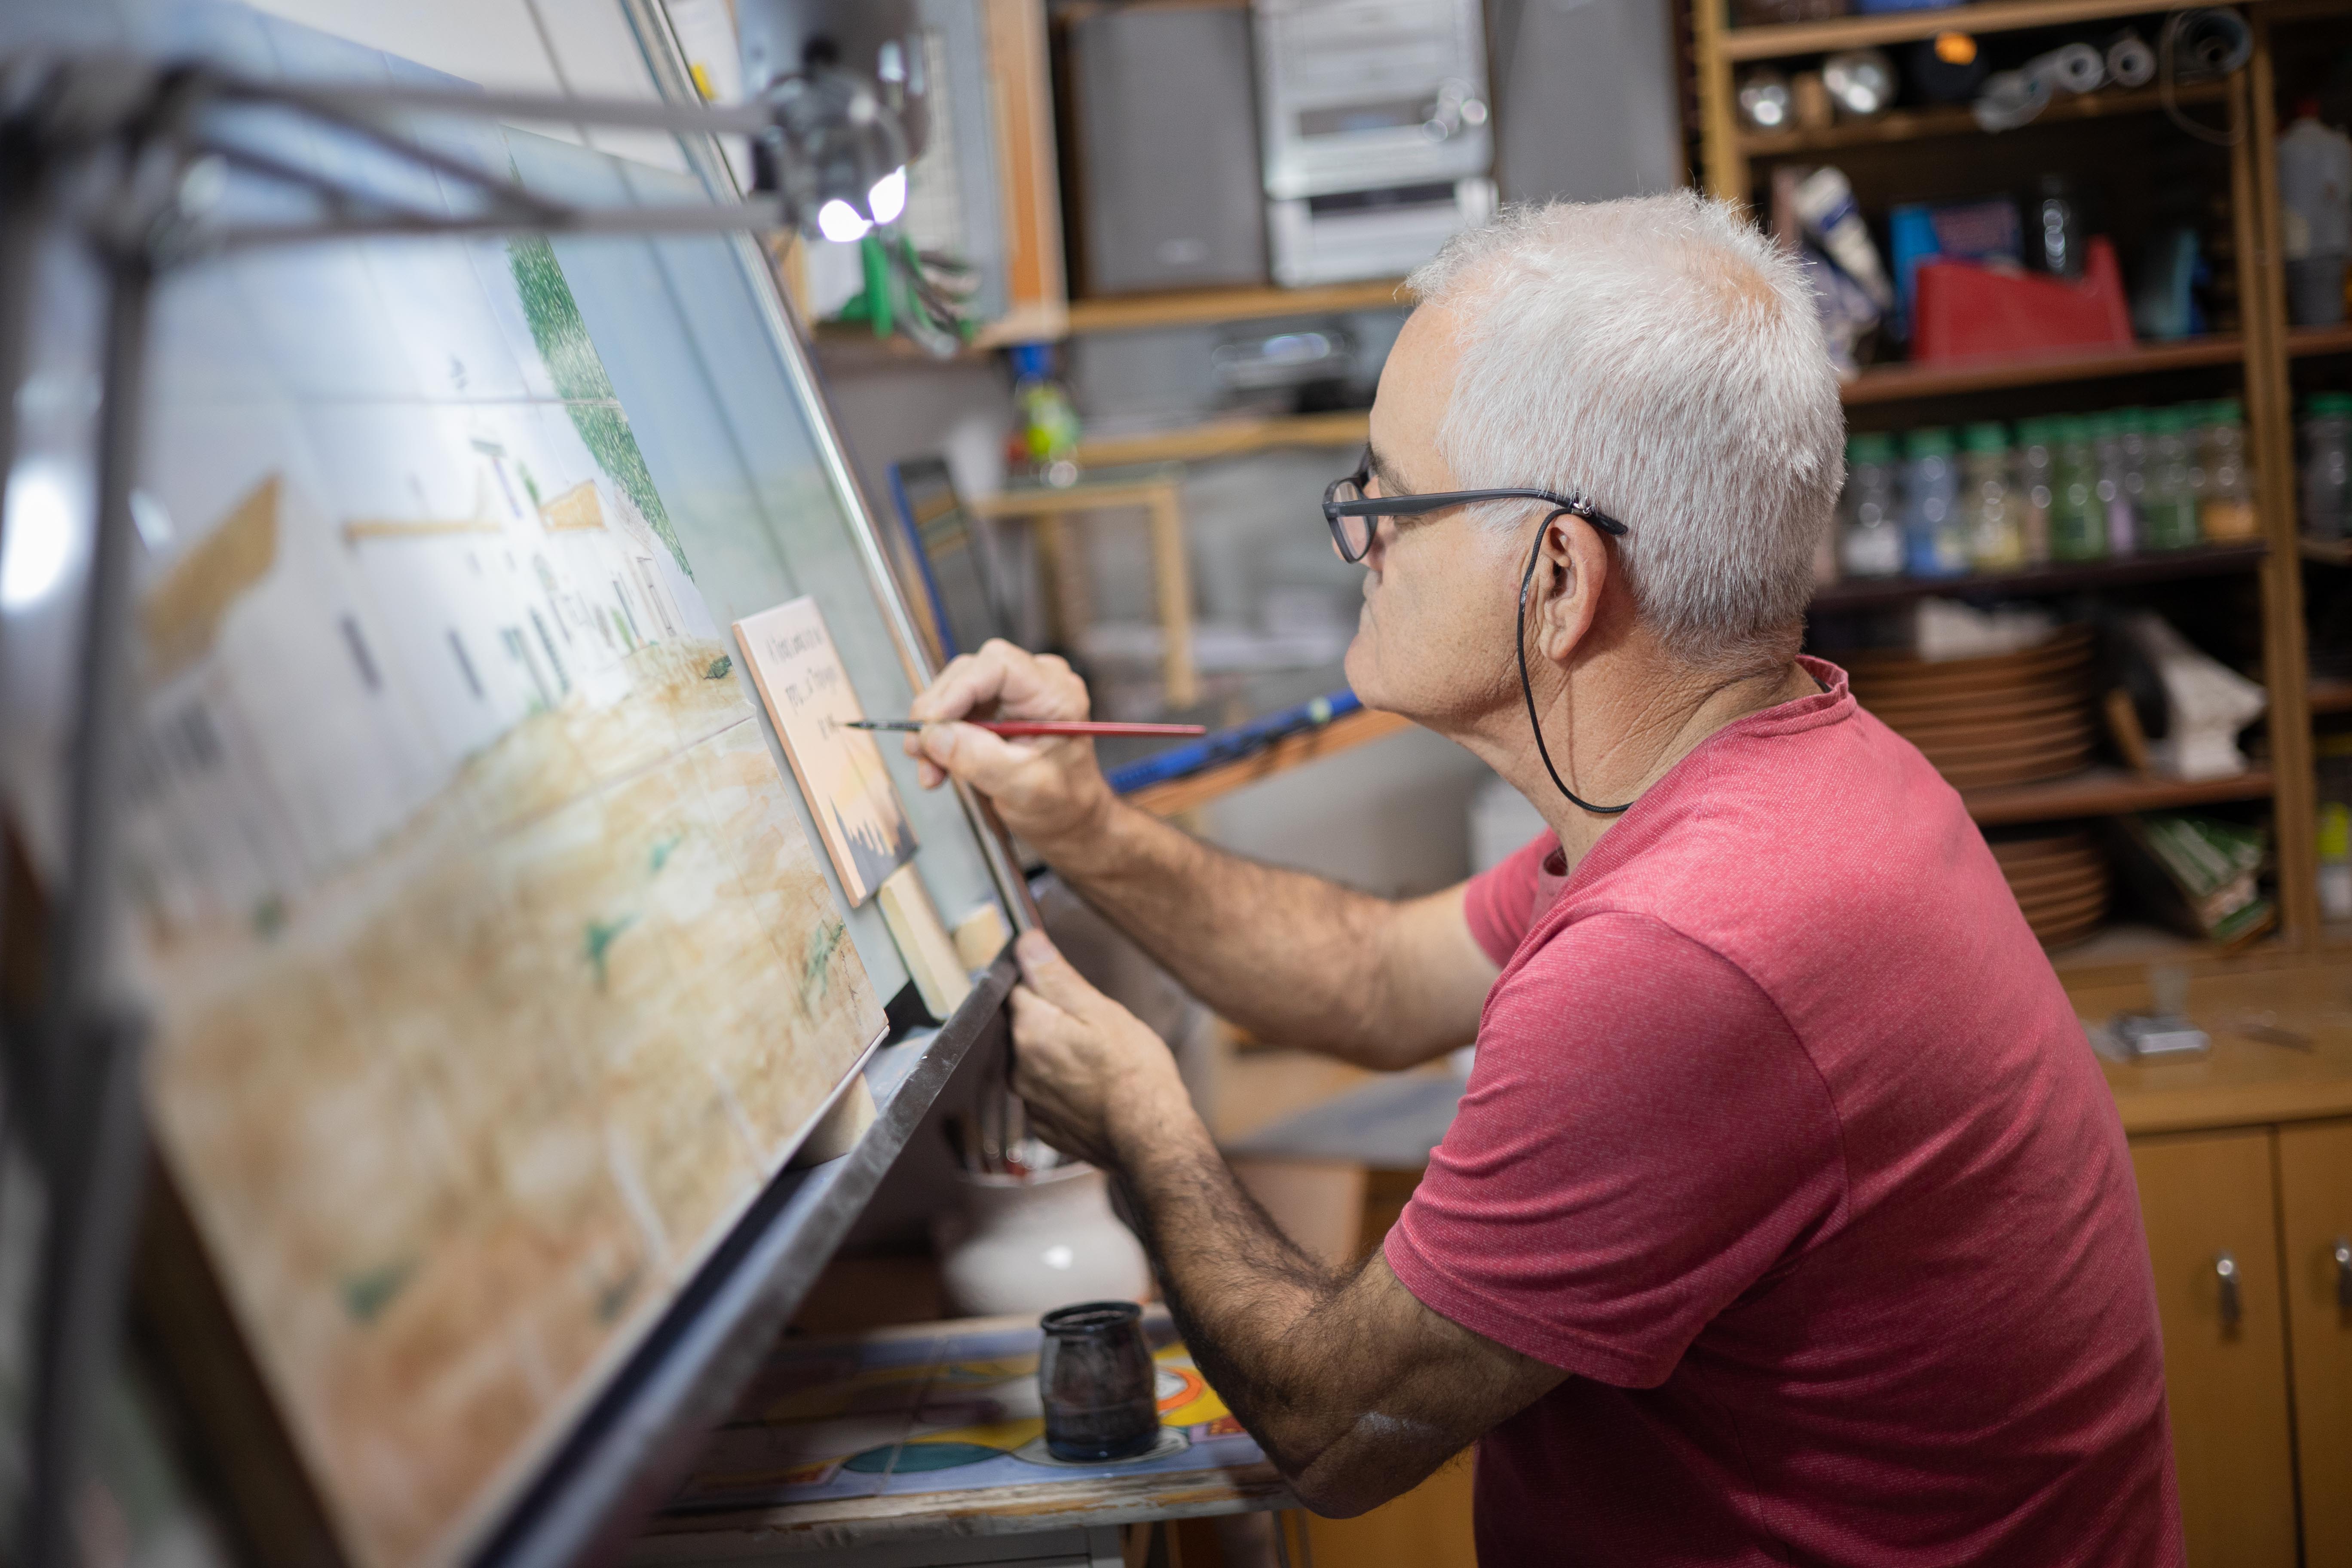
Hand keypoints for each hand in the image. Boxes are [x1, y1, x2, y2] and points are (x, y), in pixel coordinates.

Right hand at [905, 640, 1118, 857]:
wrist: (1069, 820)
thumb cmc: (1062, 804)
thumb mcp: (1022, 787)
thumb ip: (979, 759)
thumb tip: (933, 734)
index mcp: (1056, 694)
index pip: (999, 665)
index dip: (958, 688)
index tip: (931, 723)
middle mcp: (1035, 683)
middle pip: (970, 674)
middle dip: (938, 713)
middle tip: (919, 750)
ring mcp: (1014, 693)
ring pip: (956, 692)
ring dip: (934, 729)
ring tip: (928, 769)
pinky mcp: (995, 708)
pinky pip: (956, 710)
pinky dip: (940, 738)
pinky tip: (935, 766)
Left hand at [1008, 930, 1190, 1170]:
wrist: (1150, 1140)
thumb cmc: (1134, 1072)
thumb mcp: (1102, 1011)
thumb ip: (1056, 977)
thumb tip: (1025, 943)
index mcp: (1030, 1031)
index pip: (1020, 989)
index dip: (1047, 985)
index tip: (1074, 994)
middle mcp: (1019, 1068)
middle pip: (1028, 1027)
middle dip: (1055, 1022)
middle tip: (1096, 1031)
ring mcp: (1031, 1101)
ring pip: (1038, 1061)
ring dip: (1059, 1056)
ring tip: (1100, 1063)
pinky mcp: (1045, 1127)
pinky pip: (1048, 1094)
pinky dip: (1066, 1088)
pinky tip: (1095, 1090)